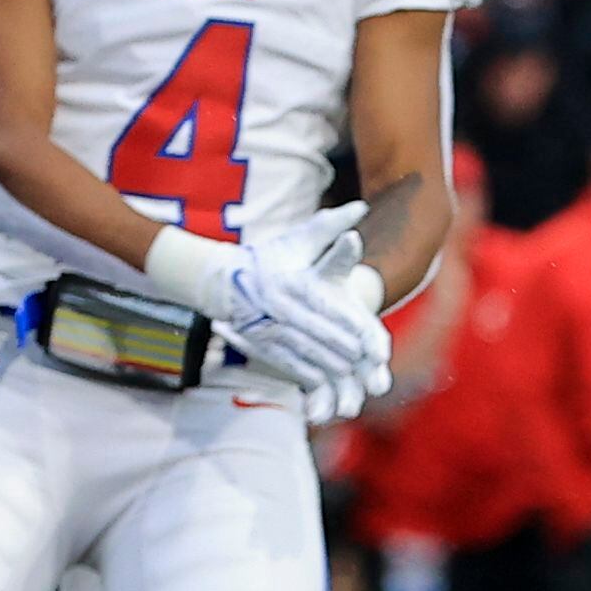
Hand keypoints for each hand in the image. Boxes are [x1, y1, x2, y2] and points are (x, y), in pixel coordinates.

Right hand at [156, 207, 392, 415]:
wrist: (223, 278)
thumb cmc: (270, 257)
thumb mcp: (298, 239)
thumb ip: (330, 226)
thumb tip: (361, 207)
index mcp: (287, 281)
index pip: (321, 304)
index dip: (345, 322)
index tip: (366, 332)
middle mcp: (274, 305)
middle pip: (313, 331)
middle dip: (341, 347)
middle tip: (367, 361)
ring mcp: (263, 326)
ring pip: (299, 350)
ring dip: (325, 365)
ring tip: (351, 374)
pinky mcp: (258, 343)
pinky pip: (283, 361)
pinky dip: (304, 374)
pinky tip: (323, 383)